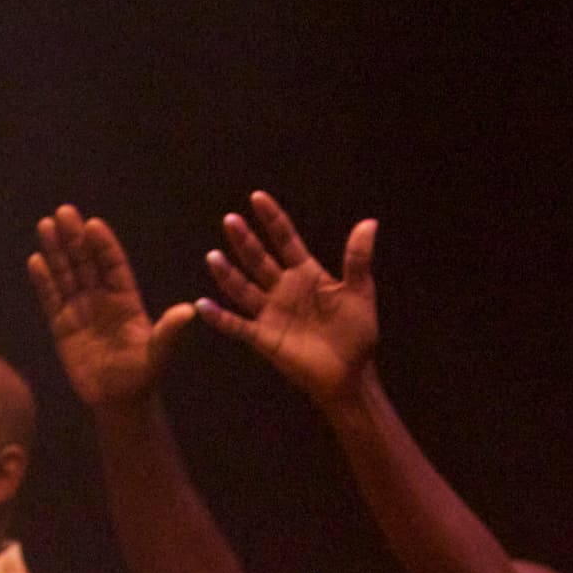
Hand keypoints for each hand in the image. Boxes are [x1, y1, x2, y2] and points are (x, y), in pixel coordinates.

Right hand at [27, 206, 191, 410]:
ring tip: (46, 225)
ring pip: (66, 274)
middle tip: (65, 211)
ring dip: (56, 251)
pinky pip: (51, 299)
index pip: (113, 265)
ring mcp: (80, 310)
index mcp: (126, 299)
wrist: (118, 399)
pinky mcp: (62, 326)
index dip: (104, 245)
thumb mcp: (158, 352)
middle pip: (86, 262)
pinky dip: (44, 281)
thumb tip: (189, 311)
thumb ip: (169, 331)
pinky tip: (36, 260)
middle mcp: (101, 298)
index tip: (93, 225)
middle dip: (75, 238)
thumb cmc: (142, 374)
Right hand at [195, 191, 378, 406]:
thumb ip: (357, 258)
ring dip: (228, 274)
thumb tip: (369, 223)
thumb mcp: (360, 291)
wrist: (350, 374)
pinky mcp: (264, 338)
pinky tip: (203, 305)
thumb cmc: (357, 333)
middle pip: (259, 259)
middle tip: (231, 220)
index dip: (272, 219)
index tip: (257, 197)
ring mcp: (271, 313)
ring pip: (243, 288)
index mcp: (306, 274)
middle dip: (245, 241)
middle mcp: (283, 289)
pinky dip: (220, 317)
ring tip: (213, 256)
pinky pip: (237, 325)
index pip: (285, 240)